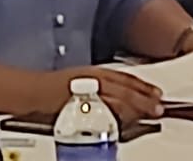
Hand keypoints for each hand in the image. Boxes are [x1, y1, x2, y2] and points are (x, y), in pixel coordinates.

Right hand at [47, 67, 164, 125]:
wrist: (33, 92)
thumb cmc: (52, 89)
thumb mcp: (81, 79)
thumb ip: (102, 86)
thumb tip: (122, 96)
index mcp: (94, 72)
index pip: (124, 78)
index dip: (143, 85)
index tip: (156, 92)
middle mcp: (93, 79)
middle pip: (125, 88)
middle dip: (144, 97)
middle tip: (159, 106)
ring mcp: (88, 92)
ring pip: (119, 99)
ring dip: (137, 106)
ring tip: (150, 113)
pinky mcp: (83, 106)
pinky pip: (106, 111)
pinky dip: (118, 115)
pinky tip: (127, 120)